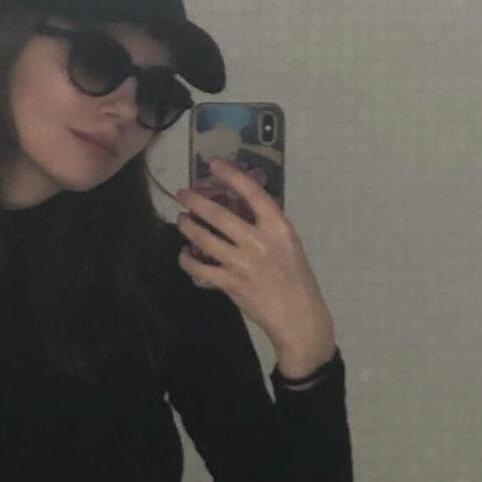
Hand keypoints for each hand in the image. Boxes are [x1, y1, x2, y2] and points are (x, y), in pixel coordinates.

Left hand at [174, 159, 335, 366]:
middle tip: (183, 194)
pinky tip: (184, 255)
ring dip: (188, 227)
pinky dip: (187, 261)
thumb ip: (266, 228)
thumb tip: (239, 211)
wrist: (299, 317)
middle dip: (195, 201)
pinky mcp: (230, 283)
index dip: (231, 174)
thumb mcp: (289, 245)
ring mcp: (242, 263)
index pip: (252, 192)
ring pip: (203, 238)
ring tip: (182, 220)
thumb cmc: (297, 279)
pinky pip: (199, 268)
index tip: (214, 164)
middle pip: (218, 214)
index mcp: (278, 228)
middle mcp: (259, 241)